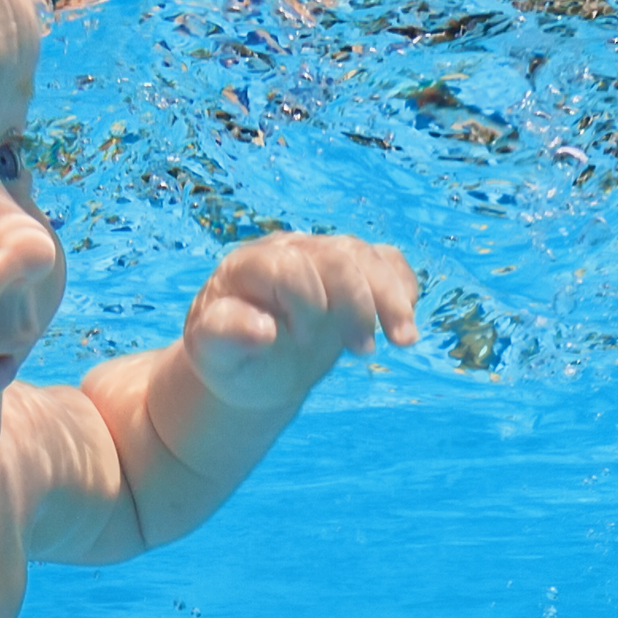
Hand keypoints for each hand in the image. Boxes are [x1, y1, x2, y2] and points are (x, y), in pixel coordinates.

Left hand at [178, 233, 419, 412]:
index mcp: (248, 266)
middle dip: (358, 303)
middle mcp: (289, 251)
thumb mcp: (214, 354)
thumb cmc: (230, 359)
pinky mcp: (350, 273)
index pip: (290, 266)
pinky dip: (402, 288)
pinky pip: (386, 262)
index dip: (306, 301)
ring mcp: (322, 258)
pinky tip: (403, 325)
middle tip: (362, 352)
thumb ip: (225, 336)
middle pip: (337, 257)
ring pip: (367, 257)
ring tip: (404, 341)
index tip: (302, 341)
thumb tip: (263, 329)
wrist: (252, 365)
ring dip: (391, 298)